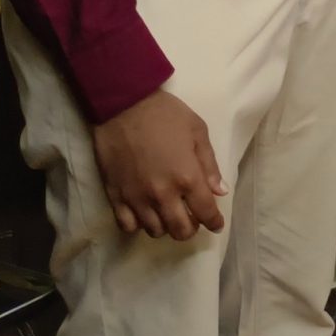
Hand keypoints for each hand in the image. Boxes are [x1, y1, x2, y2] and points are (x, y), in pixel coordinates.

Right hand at [90, 89, 225, 239]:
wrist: (124, 104)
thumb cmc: (165, 114)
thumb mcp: (197, 131)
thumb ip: (209, 165)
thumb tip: (220, 191)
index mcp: (187, 177)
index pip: (206, 213)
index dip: (214, 222)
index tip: (216, 224)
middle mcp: (163, 194)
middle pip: (180, 230)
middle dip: (191, 229)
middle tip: (192, 218)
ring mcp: (137, 198)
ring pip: (155, 231)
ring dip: (166, 226)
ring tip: (168, 213)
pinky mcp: (116, 197)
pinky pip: (127, 226)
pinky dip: (138, 225)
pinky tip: (144, 213)